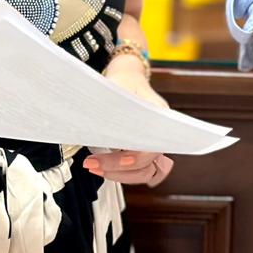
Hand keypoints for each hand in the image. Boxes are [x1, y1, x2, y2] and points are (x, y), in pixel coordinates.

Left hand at [88, 56, 172, 186]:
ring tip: (95, 167)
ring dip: (119, 175)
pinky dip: (122, 173)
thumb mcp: (115, 88)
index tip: (109, 161)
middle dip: (118, 171)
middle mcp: (160, 133)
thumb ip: (109, 108)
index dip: (132, 159)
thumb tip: (93, 128)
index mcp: (159, 115)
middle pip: (148, 166)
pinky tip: (104, 168)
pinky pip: (139, 170)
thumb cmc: (123, 81)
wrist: (128, 76)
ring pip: (144, 172)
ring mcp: (153, 143)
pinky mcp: (142, 149)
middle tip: (92, 164)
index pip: (152, 148)